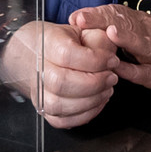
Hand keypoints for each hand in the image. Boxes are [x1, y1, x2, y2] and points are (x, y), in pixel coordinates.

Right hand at [0, 20, 119, 128]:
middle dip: (95, 83)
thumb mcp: (83, 30)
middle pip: (61, 82)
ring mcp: (38, 92)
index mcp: (47, 43)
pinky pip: (63, 121)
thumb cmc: (64, 42)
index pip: (67, 54)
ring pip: (60, 105)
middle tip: (112, 78)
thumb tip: (109, 52)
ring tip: (107, 89)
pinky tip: (97, 102)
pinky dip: (85, 115)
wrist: (38, 54)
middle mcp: (38, 69)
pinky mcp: (44, 109)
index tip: (112, 60)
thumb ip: (99, 38)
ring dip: (92, 100)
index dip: (95, 60)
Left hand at [69, 5, 150, 89]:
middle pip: (125, 23)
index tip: (76, 17)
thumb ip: (108, 24)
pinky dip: (134, 70)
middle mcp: (148, 32)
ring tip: (111, 33)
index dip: (96, 14)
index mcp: (139, 21)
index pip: (116, 13)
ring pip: (141, 44)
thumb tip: (75, 18)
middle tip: (82, 21)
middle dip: (103, 20)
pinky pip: (147, 72)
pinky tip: (120, 68)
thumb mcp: (135, 30)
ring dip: (127, 38)